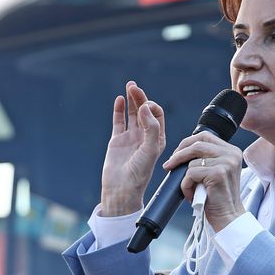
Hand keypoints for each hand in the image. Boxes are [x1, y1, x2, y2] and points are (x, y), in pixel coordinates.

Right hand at [100, 81, 165, 215]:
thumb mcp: (150, 150)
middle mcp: (145, 136)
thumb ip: (150, 128)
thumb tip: (144, 107)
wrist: (121, 189)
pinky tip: (120, 99)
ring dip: (132, 99)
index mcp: (157, 138)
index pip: (157, 115)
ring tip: (129, 86)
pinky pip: (119, 121)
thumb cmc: (139, 173)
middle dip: (141, 97)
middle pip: (144, 110)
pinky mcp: (117, 140)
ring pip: (132, 113)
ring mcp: (131, 137)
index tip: (145, 107)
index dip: (151, 107)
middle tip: (133, 87)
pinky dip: (119, 110)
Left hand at [164, 133, 245, 231]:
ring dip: (184, 177)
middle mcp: (232, 154)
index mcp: (231, 151)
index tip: (176, 155)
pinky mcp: (218, 173)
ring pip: (192, 161)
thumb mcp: (214, 172)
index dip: (187, 143)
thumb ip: (206, 158)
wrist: (227, 217)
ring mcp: (226, 162)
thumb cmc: (216, 197)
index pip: (204, 136)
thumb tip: (181, 150)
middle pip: (197, 144)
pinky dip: (186, 186)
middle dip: (178, 155)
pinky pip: (191, 173)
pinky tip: (193, 195)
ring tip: (190, 189)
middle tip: (169, 166)